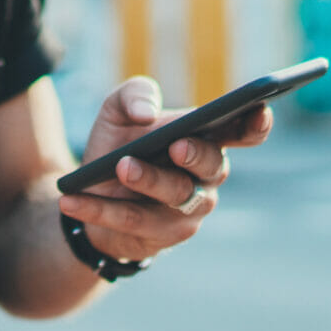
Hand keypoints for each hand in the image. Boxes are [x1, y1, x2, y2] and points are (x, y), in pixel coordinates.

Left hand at [60, 76, 272, 263]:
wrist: (92, 193)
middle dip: (196, 154)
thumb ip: (134, 94)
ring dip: (149, 181)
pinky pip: (132, 221)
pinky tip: (72, 198)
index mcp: (207, 139)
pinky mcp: (162, 236)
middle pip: (213, 166)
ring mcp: (189, 210)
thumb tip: (148, 112)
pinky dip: (100, 210)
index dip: (257, 124)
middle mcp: (207, 176)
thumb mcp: (118, 111)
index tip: (258, 109)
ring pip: (176, 196)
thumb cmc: (119, 145)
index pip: (244, 132)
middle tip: (176, 145)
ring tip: (122, 167)